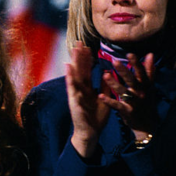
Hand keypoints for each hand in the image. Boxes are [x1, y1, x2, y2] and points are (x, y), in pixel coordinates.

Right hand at [67, 42, 110, 158]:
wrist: (91, 133)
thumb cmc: (96, 116)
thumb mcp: (104, 97)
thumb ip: (105, 85)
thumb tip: (107, 71)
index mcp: (87, 88)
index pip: (86, 70)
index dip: (87, 59)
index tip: (88, 46)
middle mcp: (80, 89)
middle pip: (80, 69)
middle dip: (79, 56)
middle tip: (80, 42)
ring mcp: (76, 94)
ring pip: (75, 75)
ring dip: (74, 62)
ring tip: (74, 49)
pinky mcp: (74, 100)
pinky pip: (72, 87)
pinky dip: (70, 76)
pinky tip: (68, 67)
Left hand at [99, 52, 157, 134]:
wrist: (148, 124)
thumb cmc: (147, 101)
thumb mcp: (150, 86)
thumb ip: (149, 70)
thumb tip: (150, 54)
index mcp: (146, 85)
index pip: (141, 72)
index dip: (136, 63)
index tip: (129, 54)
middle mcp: (140, 93)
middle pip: (132, 80)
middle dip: (124, 71)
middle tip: (114, 61)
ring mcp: (134, 102)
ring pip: (123, 92)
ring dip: (114, 84)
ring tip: (105, 75)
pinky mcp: (127, 111)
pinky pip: (117, 105)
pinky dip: (109, 101)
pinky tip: (101, 96)